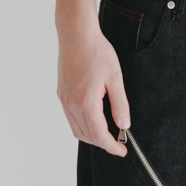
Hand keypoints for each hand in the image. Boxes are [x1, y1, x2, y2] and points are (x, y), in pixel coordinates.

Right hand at [56, 21, 129, 154]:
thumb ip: (120, 104)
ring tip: (107, 133)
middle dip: (103, 143)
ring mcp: (64, 99)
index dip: (111, 147)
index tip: (122, 151)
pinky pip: (71, 118)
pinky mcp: (61, 94)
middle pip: (87, 136)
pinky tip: (94, 119)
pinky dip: (83, 125)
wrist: (76, 35)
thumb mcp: (115, 78)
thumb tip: (124, 125)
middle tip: (118, 142)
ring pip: (77, 129)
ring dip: (92, 136)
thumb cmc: (97, 52)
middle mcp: (72, 104)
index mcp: (86, 102)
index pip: (99, 135)